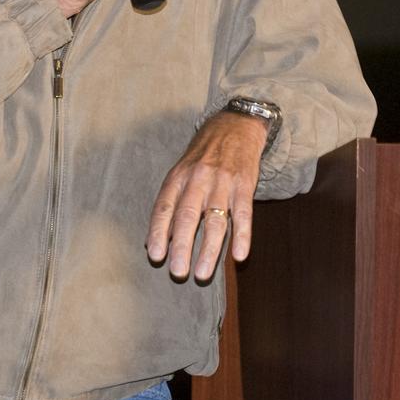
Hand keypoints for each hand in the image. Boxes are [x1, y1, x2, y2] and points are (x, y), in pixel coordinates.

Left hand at [146, 110, 268, 280]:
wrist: (235, 126)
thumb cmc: (203, 155)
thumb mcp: (181, 172)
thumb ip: (169, 204)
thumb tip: (154, 242)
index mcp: (178, 178)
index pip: (164, 208)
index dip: (159, 232)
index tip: (156, 256)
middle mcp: (198, 180)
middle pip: (187, 216)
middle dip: (182, 246)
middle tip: (178, 272)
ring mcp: (222, 182)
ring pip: (214, 219)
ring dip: (209, 249)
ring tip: (203, 273)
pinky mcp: (244, 184)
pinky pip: (243, 213)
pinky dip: (242, 235)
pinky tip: (239, 255)